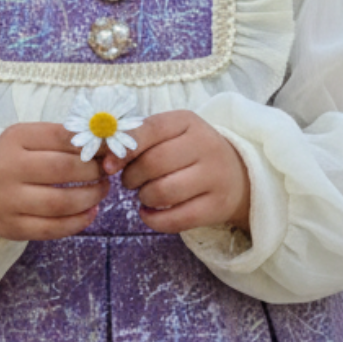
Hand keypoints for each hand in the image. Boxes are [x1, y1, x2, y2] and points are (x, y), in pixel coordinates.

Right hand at [0, 123, 105, 254]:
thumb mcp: (31, 140)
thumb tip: (107, 145)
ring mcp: (7, 201)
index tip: (109, 150)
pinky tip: (90, 212)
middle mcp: (7, 168)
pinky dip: (79, 222)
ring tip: (101, 191)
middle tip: (106, 173)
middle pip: (62, 170)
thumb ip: (64, 139)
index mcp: (15, 138)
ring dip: (91, 198)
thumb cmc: (15, 160)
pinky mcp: (12, 227)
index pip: (61, 137)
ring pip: (60, 203)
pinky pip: (53, 229)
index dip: (92, 144)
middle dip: (93, 172)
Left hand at [119, 109, 250, 235]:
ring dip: (144, 197)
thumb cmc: (189, 153)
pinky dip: (154, 220)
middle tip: (130, 182)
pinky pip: (177, 219)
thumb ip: (138, 141)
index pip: (150, 130)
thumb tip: (105, 159)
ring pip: (164, 191)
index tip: (108, 165)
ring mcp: (215, 176)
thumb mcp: (169, 136)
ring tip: (145, 194)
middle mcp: (206, 145)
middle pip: (154, 163)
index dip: (124, 149)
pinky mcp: (217, 206)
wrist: (237, 176)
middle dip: (132, 177)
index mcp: (188, 122)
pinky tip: (149, 213)